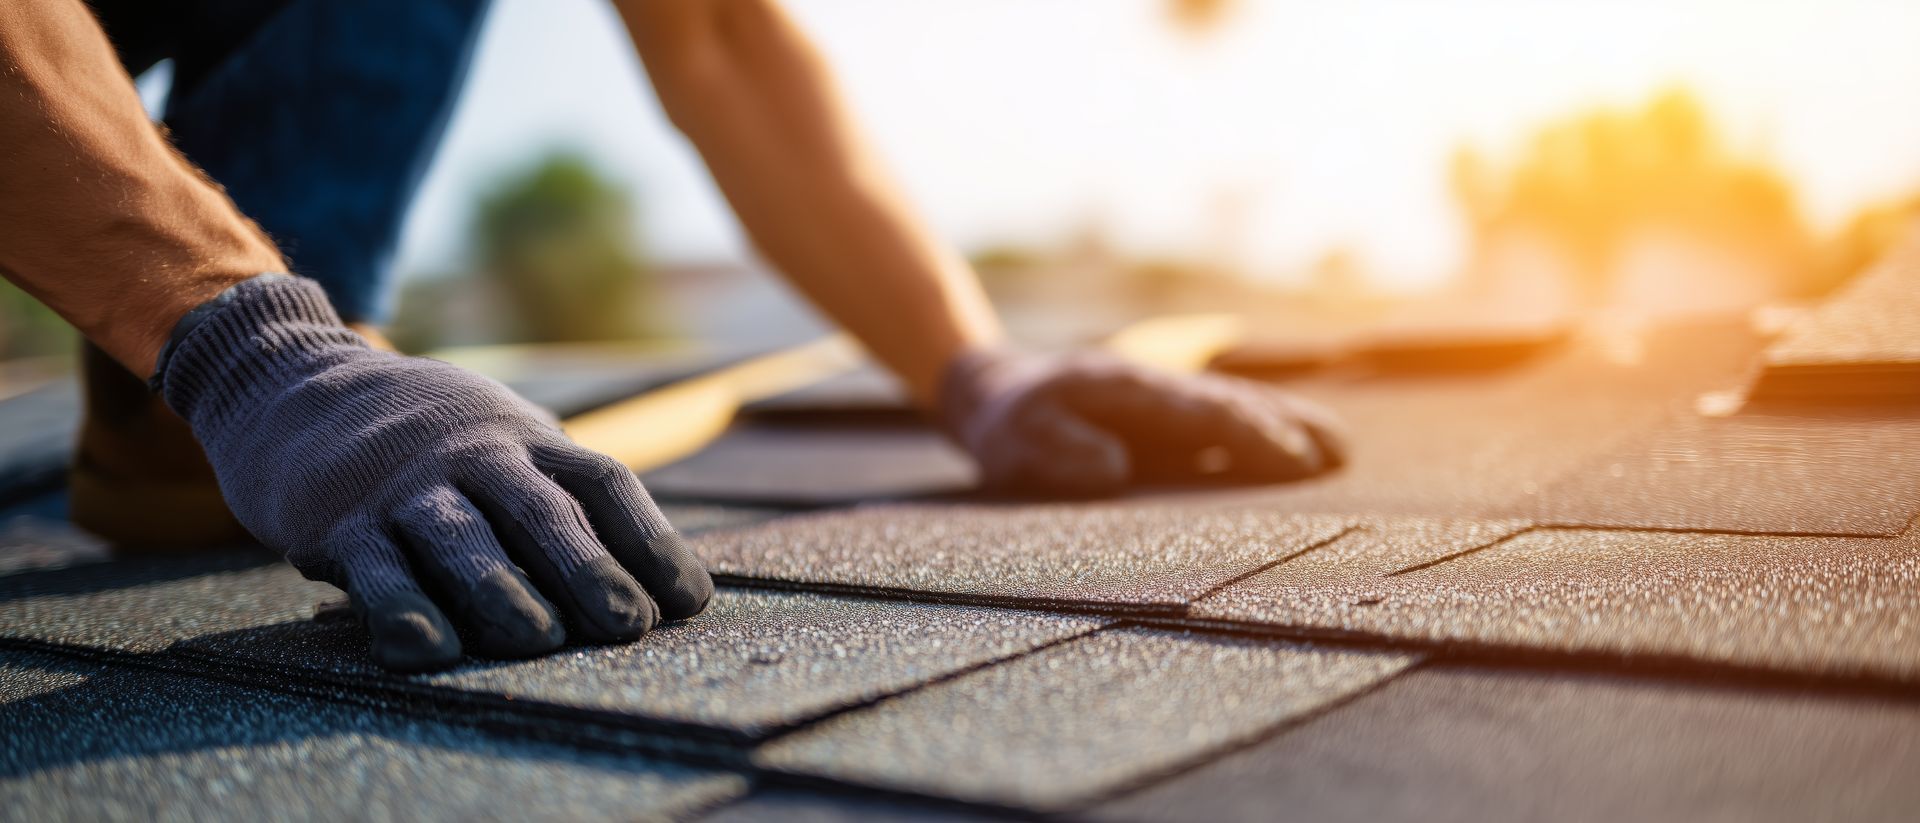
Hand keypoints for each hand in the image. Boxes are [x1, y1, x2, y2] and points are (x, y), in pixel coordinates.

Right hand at [155, 275, 710, 671]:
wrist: (298, 389)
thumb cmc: (437, 445)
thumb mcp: (509, 446)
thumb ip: (571, 503)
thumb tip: (664, 590)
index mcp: (526, 439)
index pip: (602, 482)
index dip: (651, 540)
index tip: (690, 600)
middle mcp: (472, 455)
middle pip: (539, 510)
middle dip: (587, 568)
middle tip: (629, 624)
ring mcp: (404, 487)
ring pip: (460, 538)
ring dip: (501, 590)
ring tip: (540, 640)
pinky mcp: (338, 523)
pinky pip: (375, 569)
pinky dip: (402, 609)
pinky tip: (431, 649)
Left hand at [938, 349, 1345, 495]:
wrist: (998, 386)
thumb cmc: (1009, 425)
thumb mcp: (1013, 441)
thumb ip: (1058, 451)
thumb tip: (1113, 471)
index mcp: (1126, 390)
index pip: (1200, 413)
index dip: (1248, 435)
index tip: (1291, 459)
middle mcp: (1158, 387)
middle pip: (1232, 404)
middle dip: (1284, 429)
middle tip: (1334, 459)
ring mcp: (1169, 396)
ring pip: (1239, 405)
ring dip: (1289, 424)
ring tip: (1339, 452)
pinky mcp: (1172, 411)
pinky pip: (1229, 415)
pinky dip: (1271, 425)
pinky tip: (1307, 444)